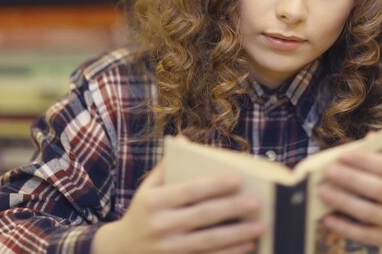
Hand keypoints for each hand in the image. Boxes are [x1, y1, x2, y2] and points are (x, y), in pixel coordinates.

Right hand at [92, 162, 264, 253]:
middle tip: (257, 202)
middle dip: (233, 208)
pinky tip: (248, 245)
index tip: (238, 179)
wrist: (121, 250)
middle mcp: (160, 225)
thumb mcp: (147, 188)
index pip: (189, 190)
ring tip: (260, 226)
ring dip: (238, 235)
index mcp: (153, 201)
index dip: (214, 185)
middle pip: (203, 216)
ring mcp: (168, 249)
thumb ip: (167, 166)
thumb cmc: (143, 211)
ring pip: (209, 242)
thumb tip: (184, 140)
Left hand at [318, 149, 381, 252]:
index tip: (341, 155)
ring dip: (342, 202)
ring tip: (321, 192)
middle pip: (375, 188)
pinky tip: (327, 219)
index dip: (362, 160)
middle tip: (327, 172)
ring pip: (367, 212)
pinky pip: (364, 234)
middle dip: (349, 179)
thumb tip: (366, 138)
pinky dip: (345, 228)